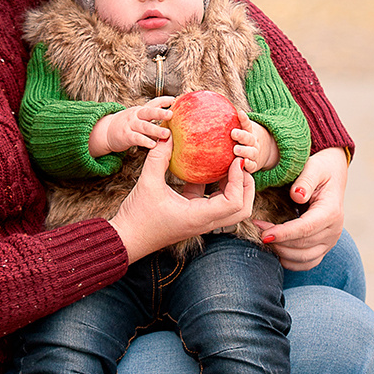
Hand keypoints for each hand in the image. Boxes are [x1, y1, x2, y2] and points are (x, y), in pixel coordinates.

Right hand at [90, 97, 174, 157]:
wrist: (107, 131)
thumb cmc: (128, 124)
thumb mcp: (140, 117)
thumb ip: (154, 115)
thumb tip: (172, 113)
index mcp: (141, 110)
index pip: (153, 103)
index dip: (163, 101)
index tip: (174, 100)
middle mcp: (136, 115)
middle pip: (148, 112)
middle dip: (160, 113)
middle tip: (171, 114)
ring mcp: (130, 125)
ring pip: (144, 126)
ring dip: (155, 130)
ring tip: (166, 134)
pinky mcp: (126, 136)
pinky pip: (136, 138)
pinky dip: (144, 141)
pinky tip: (153, 145)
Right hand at [109, 133, 255, 262]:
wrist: (127, 240)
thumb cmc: (137, 216)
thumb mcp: (147, 183)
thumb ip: (158, 158)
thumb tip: (167, 134)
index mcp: (199, 217)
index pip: (234, 202)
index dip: (240, 180)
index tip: (235, 160)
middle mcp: (205, 222)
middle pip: (241, 209)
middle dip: (246, 186)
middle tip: (241, 163)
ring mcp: (200, 221)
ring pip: (230, 207)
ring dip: (234, 187)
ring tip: (229, 163)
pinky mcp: (193, 217)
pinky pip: (212, 202)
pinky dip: (215, 187)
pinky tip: (207, 168)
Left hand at [231, 109, 278, 174]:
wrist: (261, 154)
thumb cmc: (242, 142)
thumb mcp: (239, 132)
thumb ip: (226, 125)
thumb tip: (203, 111)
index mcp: (249, 132)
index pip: (247, 124)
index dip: (244, 119)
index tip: (240, 113)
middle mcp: (253, 142)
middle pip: (249, 138)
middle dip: (242, 135)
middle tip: (233, 133)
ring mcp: (254, 153)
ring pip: (251, 151)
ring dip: (244, 150)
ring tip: (236, 149)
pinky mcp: (254, 164)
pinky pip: (252, 165)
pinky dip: (249, 164)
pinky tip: (244, 163)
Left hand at [253, 146, 348, 271]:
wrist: (332, 176)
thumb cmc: (320, 170)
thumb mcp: (314, 168)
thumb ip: (305, 180)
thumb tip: (298, 195)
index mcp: (331, 211)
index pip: (306, 228)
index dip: (284, 233)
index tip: (263, 234)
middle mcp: (334, 230)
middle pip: (303, 245)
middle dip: (277, 241)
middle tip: (257, 230)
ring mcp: (330, 241)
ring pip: (304, 258)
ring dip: (281, 252)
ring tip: (264, 238)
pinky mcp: (324, 247)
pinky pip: (307, 263)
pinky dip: (290, 261)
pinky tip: (276, 249)